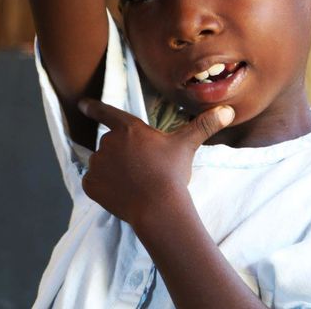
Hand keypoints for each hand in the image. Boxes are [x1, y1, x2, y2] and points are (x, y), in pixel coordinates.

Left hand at [77, 98, 234, 227]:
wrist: (158, 208)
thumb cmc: (172, 173)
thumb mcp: (187, 145)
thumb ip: (204, 125)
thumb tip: (228, 109)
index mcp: (128, 129)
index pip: (106, 113)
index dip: (94, 108)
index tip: (82, 103)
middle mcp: (108, 142)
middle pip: (110, 144)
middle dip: (121, 154)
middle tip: (142, 170)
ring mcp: (97, 164)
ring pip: (101, 163)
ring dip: (111, 170)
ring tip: (133, 183)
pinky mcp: (90, 184)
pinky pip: (93, 182)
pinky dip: (103, 187)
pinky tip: (120, 193)